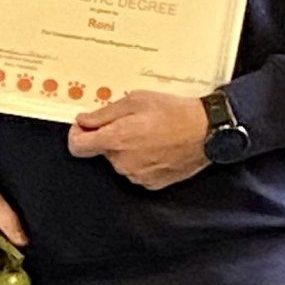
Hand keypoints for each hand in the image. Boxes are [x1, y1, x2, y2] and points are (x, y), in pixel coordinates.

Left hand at [67, 90, 208, 188]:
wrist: (207, 132)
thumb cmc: (174, 113)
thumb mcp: (136, 100)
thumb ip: (104, 114)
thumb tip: (83, 121)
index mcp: (116, 140)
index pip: (77, 147)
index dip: (77, 135)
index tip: (85, 127)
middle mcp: (123, 162)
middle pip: (102, 151)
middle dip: (110, 137)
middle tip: (131, 122)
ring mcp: (137, 176)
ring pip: (120, 162)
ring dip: (127, 148)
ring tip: (149, 133)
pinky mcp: (151, 183)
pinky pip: (136, 171)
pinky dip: (141, 160)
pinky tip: (157, 147)